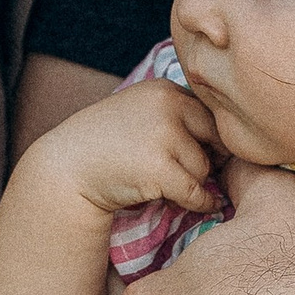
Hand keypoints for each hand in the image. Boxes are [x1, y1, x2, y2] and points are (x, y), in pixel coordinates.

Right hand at [32, 77, 219, 219]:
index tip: (204, 155)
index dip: (210, 140)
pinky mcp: (159, 169)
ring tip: (166, 184)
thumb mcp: (141, 112)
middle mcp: (167, 106)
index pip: (209, 115)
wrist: (66, 167)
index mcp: (165, 89)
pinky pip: (196, 191)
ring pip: (203, 167)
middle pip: (214, 139)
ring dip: (193, 182)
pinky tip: (201, 205)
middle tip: (193, 173)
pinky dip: (201, 202)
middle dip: (209, 159)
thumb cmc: (106, 143)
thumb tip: (227, 141)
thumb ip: (176, 115)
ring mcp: (163, 137)